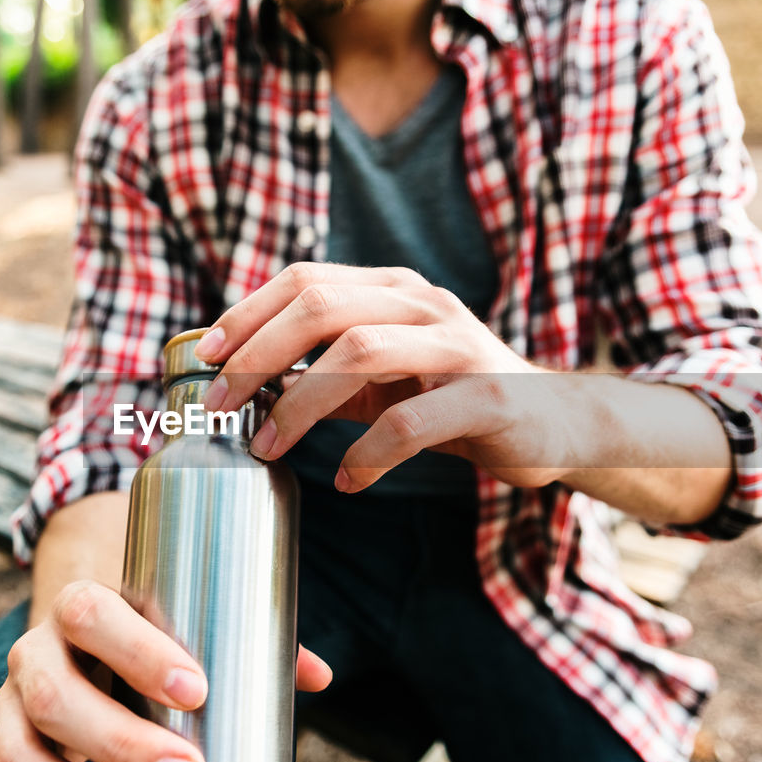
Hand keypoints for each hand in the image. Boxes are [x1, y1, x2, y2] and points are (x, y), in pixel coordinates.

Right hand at [0, 579, 332, 761]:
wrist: (79, 635)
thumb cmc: (149, 636)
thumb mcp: (187, 622)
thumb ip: (250, 642)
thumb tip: (317, 676)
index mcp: (80, 606)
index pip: (92, 614)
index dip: (139, 652)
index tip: (198, 691)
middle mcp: (35, 655)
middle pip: (54, 695)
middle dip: (121, 743)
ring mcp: (10, 711)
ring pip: (18, 758)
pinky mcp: (4, 760)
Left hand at [196, 262, 582, 490]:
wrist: (555, 421)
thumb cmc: (454, 398)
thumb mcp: (384, 378)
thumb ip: (325, 376)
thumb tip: (246, 390)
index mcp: (392, 290)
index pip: (306, 280)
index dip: (248, 314)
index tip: (206, 357)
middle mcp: (422, 304)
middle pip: (322, 306)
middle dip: (258, 354)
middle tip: (219, 404)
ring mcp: (457, 346)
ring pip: (359, 352)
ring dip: (298, 403)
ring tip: (266, 447)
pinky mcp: (486, 396)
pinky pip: (411, 423)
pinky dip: (367, 455)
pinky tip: (347, 481)